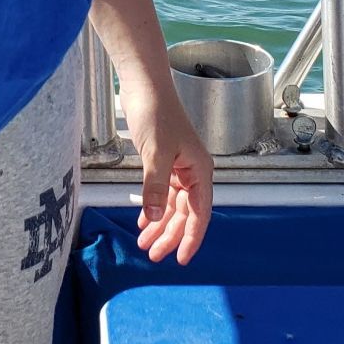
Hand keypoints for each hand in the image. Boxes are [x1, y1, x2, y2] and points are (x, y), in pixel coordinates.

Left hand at [118, 74, 212, 266]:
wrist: (144, 84)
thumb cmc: (155, 112)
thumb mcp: (155, 152)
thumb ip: (155, 186)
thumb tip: (154, 218)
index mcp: (199, 170)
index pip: (199, 213)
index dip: (191, 238)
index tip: (180, 259)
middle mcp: (193, 171)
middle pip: (185, 213)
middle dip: (170, 235)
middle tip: (153, 255)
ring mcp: (178, 167)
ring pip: (172, 205)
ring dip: (159, 224)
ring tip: (144, 243)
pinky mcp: (164, 160)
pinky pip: (162, 192)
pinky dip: (153, 207)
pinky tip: (143, 221)